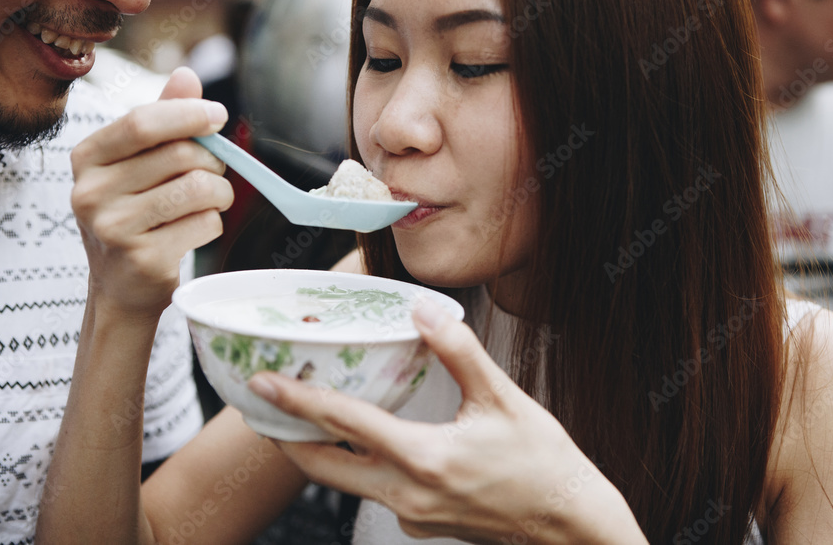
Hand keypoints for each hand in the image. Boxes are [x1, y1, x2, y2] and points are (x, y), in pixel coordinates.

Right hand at [71, 67, 233, 318]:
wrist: (121, 286)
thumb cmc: (134, 213)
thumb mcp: (136, 163)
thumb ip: (161, 119)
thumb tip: (187, 75)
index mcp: (86, 159)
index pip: (142, 122)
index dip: (188, 114)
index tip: (218, 116)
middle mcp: (90, 193)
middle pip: (180, 156)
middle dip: (213, 162)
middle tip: (214, 172)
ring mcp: (114, 229)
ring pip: (199, 189)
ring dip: (220, 193)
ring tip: (211, 201)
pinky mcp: (143, 259)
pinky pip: (205, 223)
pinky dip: (213, 223)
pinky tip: (195, 230)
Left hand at [249, 300, 644, 543]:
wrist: (570, 528)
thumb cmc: (544, 466)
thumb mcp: (504, 399)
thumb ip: (459, 351)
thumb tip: (424, 310)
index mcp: (426, 458)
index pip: (345, 424)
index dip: (298, 401)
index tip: (263, 384)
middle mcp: (408, 494)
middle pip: (323, 467)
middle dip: (286, 436)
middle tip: (264, 403)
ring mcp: (411, 514)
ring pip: (346, 481)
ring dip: (320, 450)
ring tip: (306, 414)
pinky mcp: (420, 522)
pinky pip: (375, 490)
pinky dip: (359, 464)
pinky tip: (369, 439)